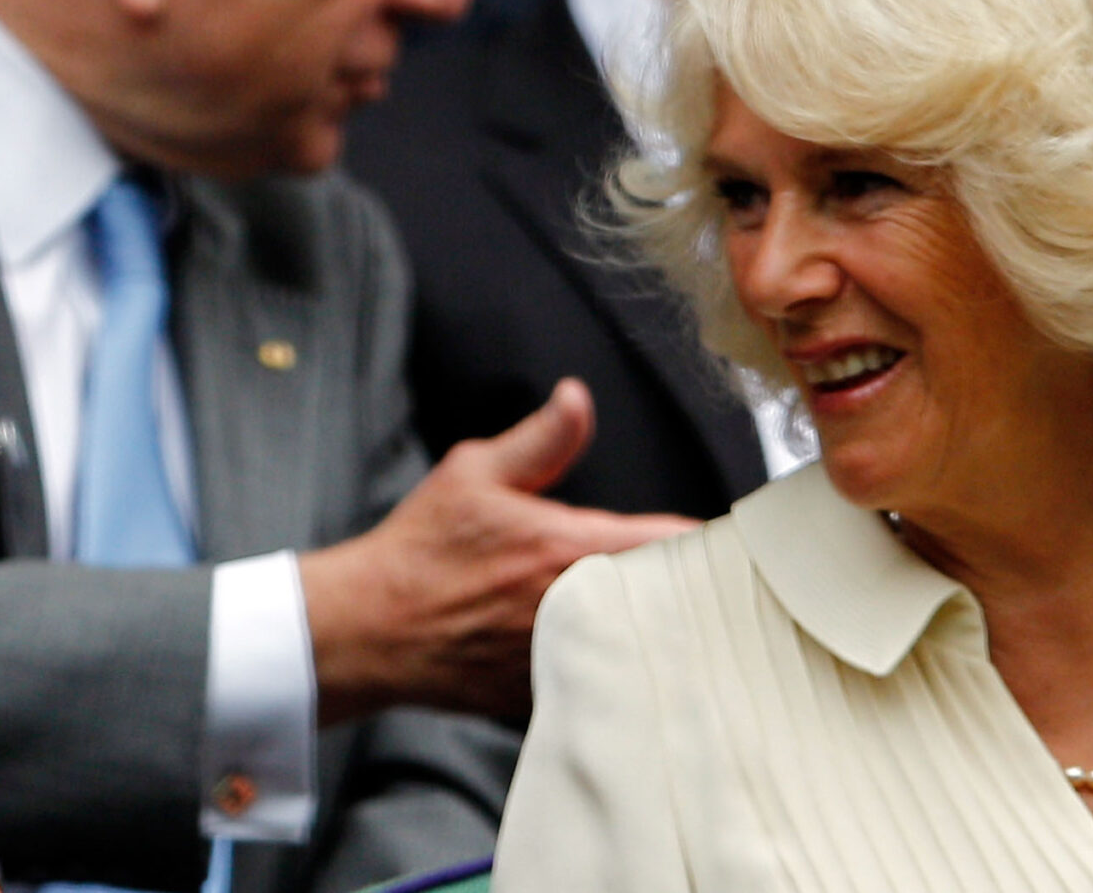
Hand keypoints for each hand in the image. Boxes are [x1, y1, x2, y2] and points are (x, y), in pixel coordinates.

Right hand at [299, 378, 692, 723]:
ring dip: (659, 629)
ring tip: (666, 614)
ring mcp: (568, 659)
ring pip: (647, 647)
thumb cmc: (421, 551)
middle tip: (698, 573)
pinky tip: (617, 653)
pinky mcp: (551, 695)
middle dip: (690, 585)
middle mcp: (579, 608)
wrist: (373, 629)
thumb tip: (578, 397)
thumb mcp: (474, 473)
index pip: (675, 543)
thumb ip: (541, 439)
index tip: (718, 535)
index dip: (707, 539)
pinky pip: (609, 682)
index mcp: (569, 549)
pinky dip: (621, 667)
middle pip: (676, 601)